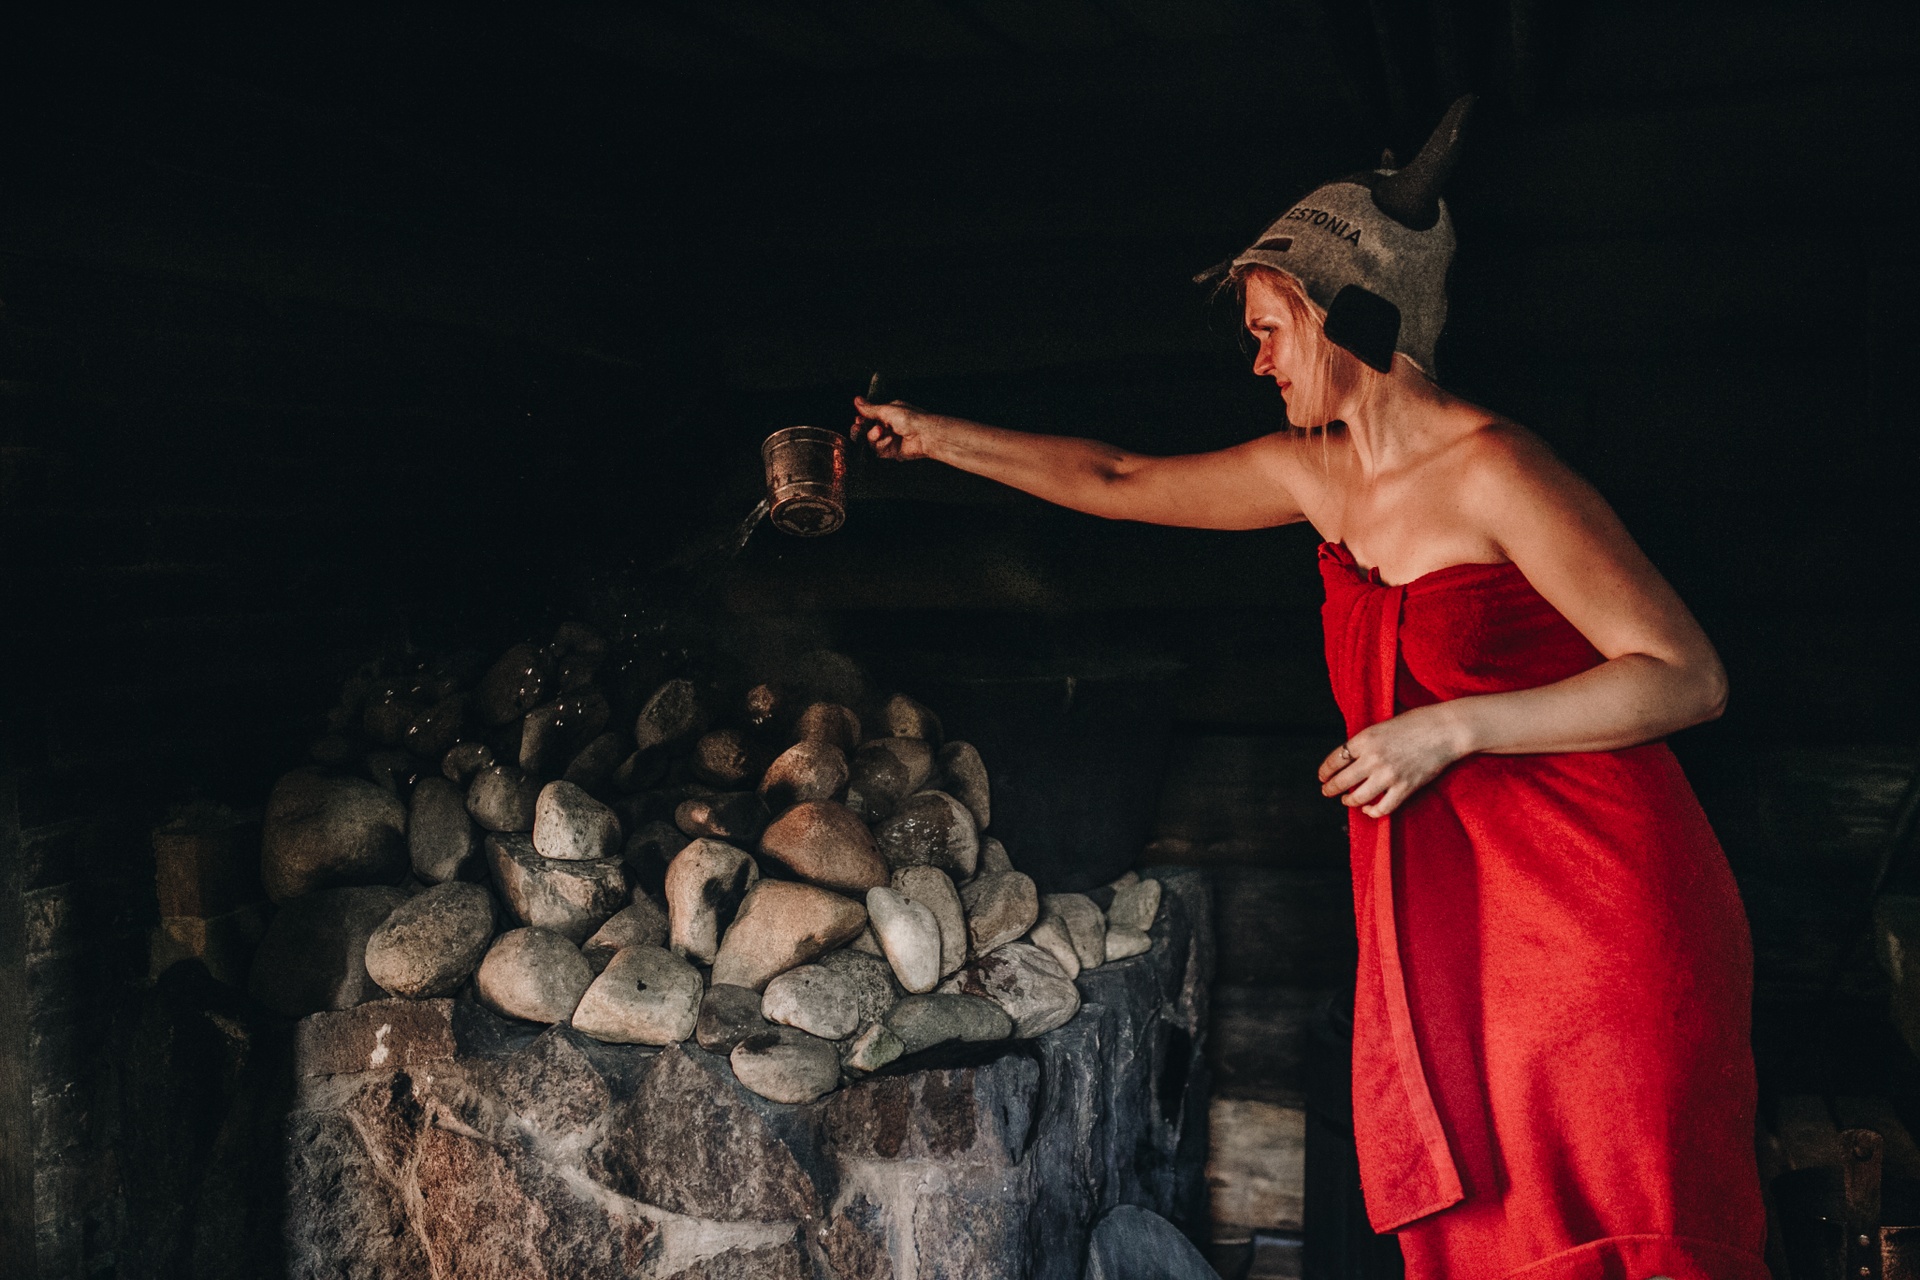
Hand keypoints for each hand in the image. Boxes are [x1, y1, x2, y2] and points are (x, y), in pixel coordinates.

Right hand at [853, 395, 936, 460]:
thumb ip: (870, 408)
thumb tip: (857, 400)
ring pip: (871, 441)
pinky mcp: (892, 451)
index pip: (869, 417)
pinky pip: (879, 450)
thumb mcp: (887, 410)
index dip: (861, 420)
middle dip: (861, 430)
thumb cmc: (911, 419)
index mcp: (888, 413)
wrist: (925, 435)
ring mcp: (890, 439)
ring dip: (872, 436)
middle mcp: (888, 426)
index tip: (857, 420)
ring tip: (880, 432)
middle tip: (858, 428)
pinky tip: (889, 440)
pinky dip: (882, 445)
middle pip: (867, 431)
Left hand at [1317, 705, 1468, 816]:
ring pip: (1358, 797)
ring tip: (1346, 799)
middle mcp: (1373, 758)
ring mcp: (1388, 775)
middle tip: (1326, 791)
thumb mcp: (1382, 727)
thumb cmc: (1416, 723)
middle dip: (1330, 788)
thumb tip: (1351, 759)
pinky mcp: (1405, 787)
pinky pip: (1383, 807)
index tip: (1322, 776)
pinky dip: (1372, 811)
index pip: (1335, 759)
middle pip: (1341, 781)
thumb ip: (1366, 743)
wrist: (1445, 730)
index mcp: (1365, 739)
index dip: (1325, 771)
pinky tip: (1368, 808)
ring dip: (1348, 800)